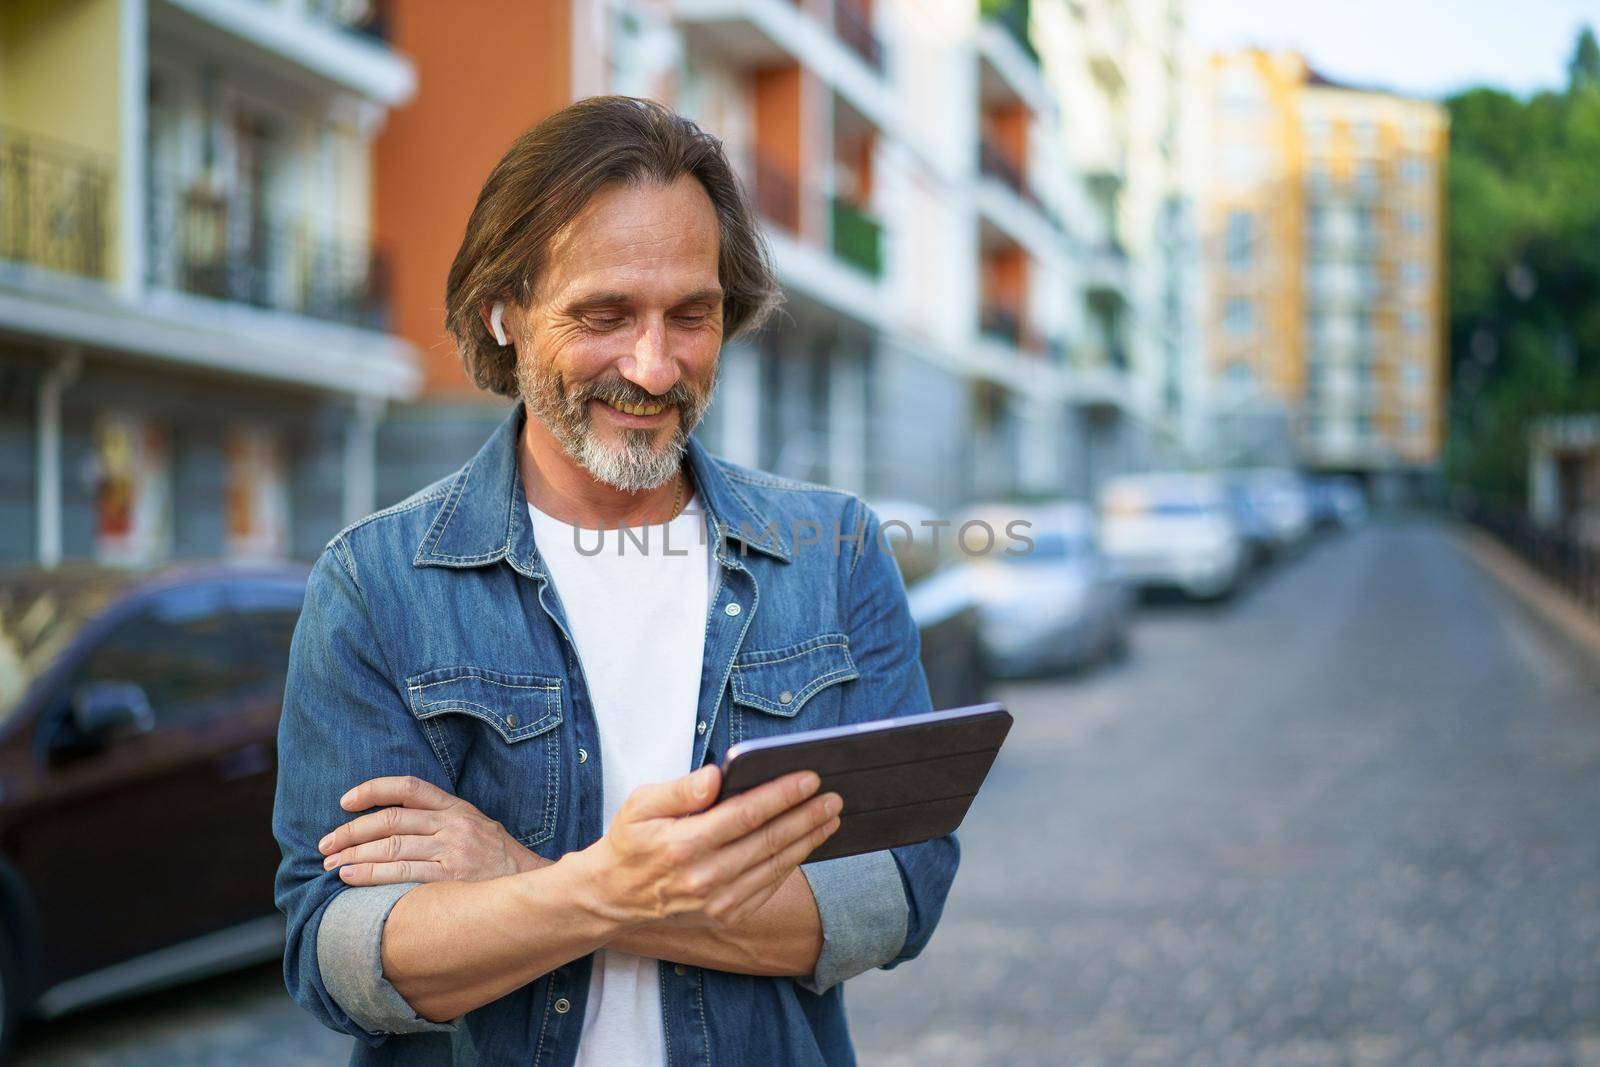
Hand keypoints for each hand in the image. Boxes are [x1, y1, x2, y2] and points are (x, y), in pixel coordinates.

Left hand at [318, 776, 542, 885]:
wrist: (532, 886)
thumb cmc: (499, 861)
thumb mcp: (476, 827)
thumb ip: (441, 821)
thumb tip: (392, 825)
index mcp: (457, 808)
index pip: (408, 787)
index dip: (372, 790)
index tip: (345, 801)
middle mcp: (453, 824)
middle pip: (390, 820)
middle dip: (351, 831)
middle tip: (326, 844)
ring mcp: (452, 851)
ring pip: (391, 846)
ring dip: (354, 855)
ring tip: (330, 865)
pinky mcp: (450, 878)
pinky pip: (402, 873)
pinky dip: (371, 875)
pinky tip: (350, 878)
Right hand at [576, 764, 841, 932]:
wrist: (614, 896)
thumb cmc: (631, 841)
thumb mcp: (640, 804)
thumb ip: (680, 789)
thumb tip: (717, 775)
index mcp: (683, 844)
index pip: (744, 815)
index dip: (781, 796)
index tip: (810, 778)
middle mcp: (703, 877)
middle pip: (768, 841)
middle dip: (806, 816)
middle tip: (834, 797)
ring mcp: (716, 902)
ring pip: (774, 866)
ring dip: (808, 840)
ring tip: (831, 817)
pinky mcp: (725, 915)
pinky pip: (768, 886)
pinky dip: (791, 864)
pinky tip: (807, 844)